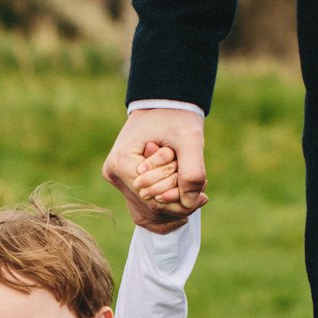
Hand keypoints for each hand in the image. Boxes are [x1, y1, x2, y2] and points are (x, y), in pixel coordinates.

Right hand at [104, 108, 205, 228]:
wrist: (164, 103)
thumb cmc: (176, 116)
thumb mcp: (190, 138)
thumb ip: (192, 171)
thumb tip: (190, 203)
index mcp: (121, 163)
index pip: (153, 199)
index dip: (181, 202)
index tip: (204, 194)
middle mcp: (113, 175)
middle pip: (150, 209)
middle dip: (179, 205)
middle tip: (203, 192)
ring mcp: (117, 180)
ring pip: (146, 214)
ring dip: (173, 210)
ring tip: (195, 195)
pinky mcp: (124, 182)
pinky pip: (143, 209)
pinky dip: (164, 211)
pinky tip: (184, 204)